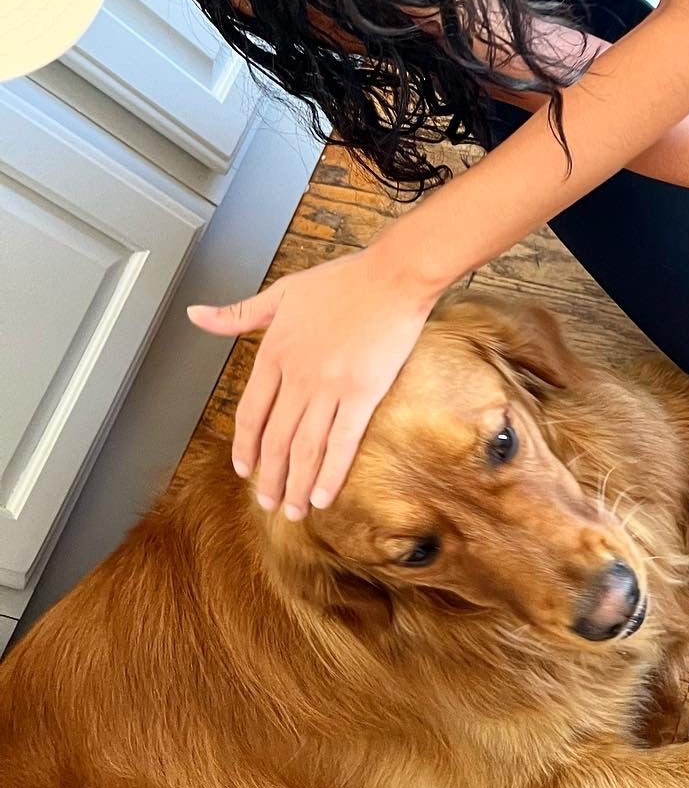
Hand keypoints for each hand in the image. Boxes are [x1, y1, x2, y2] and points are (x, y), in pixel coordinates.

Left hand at [187, 246, 439, 518]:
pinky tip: (325, 496)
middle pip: (276, 440)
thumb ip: (239, 313)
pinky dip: (331, 474)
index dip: (245, 447)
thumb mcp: (283, 291)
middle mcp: (297, 376)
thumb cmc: (344, 279)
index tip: (245, 470)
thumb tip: (195, 315)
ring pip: (305, 448)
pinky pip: (342, 442)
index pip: (250, 414)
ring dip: (296, 485)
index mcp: (275, 353)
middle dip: (270, 478)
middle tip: (268, 503)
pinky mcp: (363, 394)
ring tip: (293, 511)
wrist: (393, 276)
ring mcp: (330, 388)